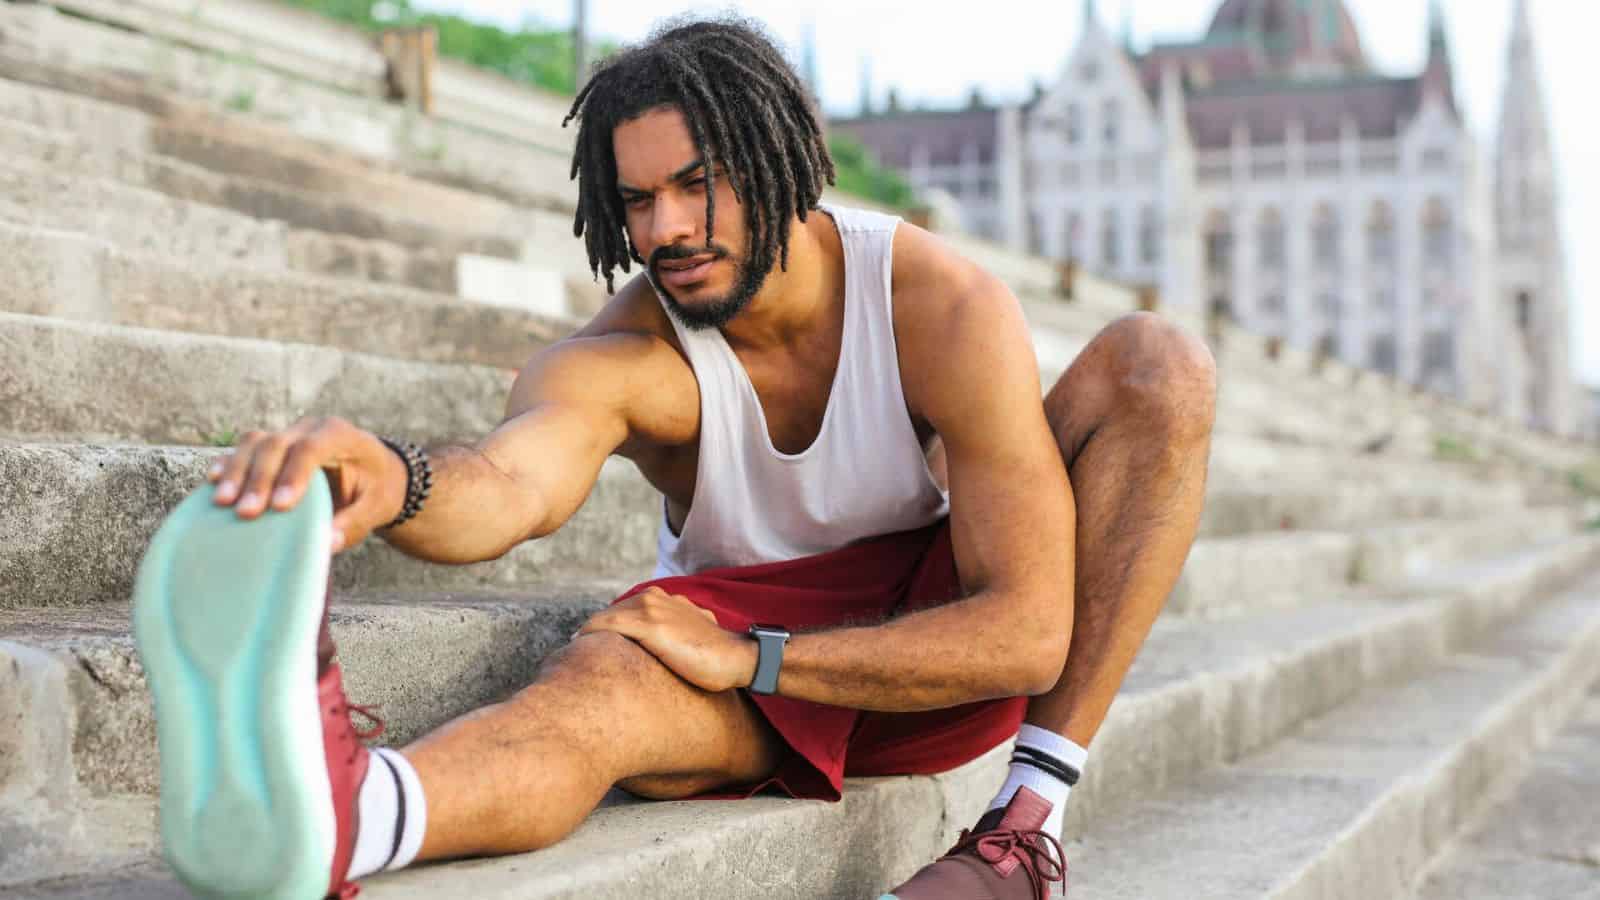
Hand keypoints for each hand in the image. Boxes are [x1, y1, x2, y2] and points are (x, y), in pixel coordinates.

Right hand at [205, 417, 408, 553]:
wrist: (375, 471)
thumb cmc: (376, 489)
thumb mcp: (377, 506)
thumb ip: (355, 523)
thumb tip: (327, 543)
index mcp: (339, 435)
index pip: (311, 448)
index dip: (293, 474)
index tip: (281, 506)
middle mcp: (309, 428)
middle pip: (276, 443)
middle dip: (258, 478)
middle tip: (245, 513)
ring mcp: (288, 434)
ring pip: (254, 443)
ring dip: (236, 471)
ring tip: (223, 503)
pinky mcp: (271, 448)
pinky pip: (244, 450)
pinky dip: (228, 465)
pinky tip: (212, 484)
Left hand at [576, 587, 757, 693]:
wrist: (737, 658)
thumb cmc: (716, 656)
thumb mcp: (691, 637)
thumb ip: (672, 636)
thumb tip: (662, 653)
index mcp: (665, 600)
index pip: (624, 611)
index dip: (606, 628)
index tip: (589, 644)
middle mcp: (655, 599)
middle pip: (611, 614)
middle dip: (593, 631)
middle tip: (573, 652)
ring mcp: (651, 610)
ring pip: (606, 618)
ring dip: (587, 633)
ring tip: (571, 651)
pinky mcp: (649, 626)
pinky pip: (608, 625)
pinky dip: (589, 633)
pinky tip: (577, 645)